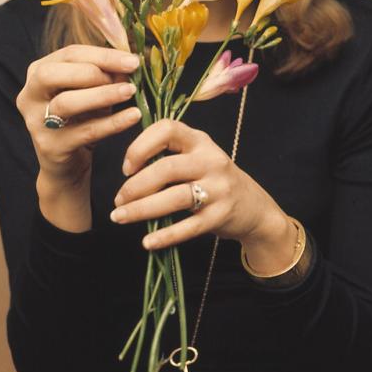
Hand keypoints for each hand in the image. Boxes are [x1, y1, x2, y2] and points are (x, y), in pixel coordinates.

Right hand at [18, 43, 142, 188]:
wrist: (68, 165)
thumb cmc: (80, 119)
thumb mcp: (91, 92)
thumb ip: (105, 74)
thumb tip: (130, 61)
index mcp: (38, 73)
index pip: (68, 54)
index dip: (102, 55)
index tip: (133, 59)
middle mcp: (29, 95)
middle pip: (53, 74)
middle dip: (92, 71)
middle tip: (127, 77)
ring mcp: (36, 122)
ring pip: (66, 103)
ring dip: (102, 95)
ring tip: (130, 92)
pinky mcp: (50, 147)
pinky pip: (85, 131)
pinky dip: (112, 122)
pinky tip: (133, 116)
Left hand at [110, 117, 286, 253]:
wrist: (254, 207)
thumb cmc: (213, 180)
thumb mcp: (197, 157)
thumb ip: (169, 156)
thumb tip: (128, 170)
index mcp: (200, 141)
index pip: (167, 129)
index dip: (141, 146)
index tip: (127, 168)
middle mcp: (211, 160)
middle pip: (166, 168)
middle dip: (135, 186)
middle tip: (118, 201)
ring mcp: (218, 188)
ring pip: (174, 197)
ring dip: (142, 209)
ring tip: (120, 218)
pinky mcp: (221, 215)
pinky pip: (188, 227)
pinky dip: (165, 236)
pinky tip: (147, 242)